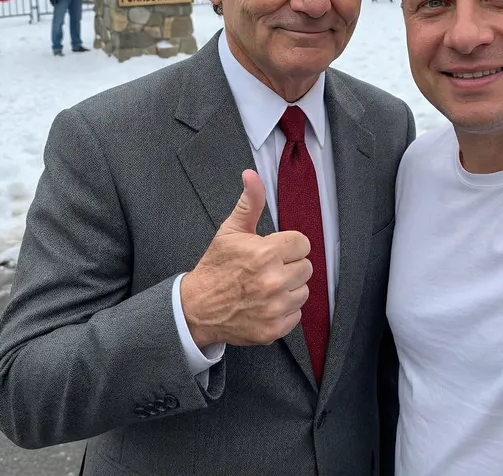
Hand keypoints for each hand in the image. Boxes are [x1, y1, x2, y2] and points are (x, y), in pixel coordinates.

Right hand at [180, 170, 311, 347]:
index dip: (288, 245)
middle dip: (289, 266)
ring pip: (304, 291)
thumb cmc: (216, 267)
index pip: (302, 243)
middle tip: (268, 269)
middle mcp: (273, 281)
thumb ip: (250, 202)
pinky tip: (266, 304)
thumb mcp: (231, 231)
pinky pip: (297, 314)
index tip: (273, 250)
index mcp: (265, 253)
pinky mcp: (274, 329)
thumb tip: (252, 174)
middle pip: (306, 267)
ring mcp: (274, 307)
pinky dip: (285, 310)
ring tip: (266, 286)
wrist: (196, 308)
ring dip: (289, 288)